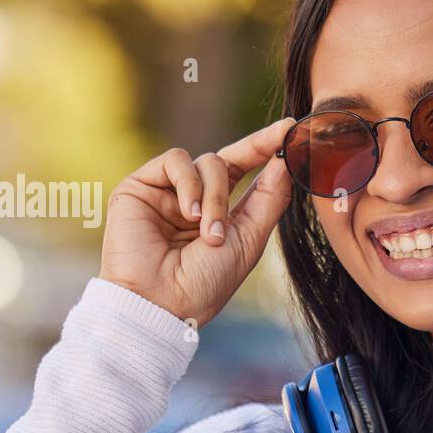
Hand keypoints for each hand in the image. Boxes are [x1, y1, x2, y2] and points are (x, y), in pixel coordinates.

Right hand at [99, 119, 295, 327]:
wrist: (160, 303)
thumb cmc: (206, 283)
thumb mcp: (249, 240)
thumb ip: (269, 199)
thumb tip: (285, 160)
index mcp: (222, 213)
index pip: (247, 171)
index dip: (267, 149)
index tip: (291, 129)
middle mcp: (196, 199)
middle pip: (230, 159)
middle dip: (256, 151)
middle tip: (280, 139)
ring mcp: (168, 192)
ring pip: (207, 162)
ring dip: (215, 196)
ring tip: (209, 233)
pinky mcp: (141, 186)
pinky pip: (176, 160)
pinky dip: (188, 184)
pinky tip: (188, 214)